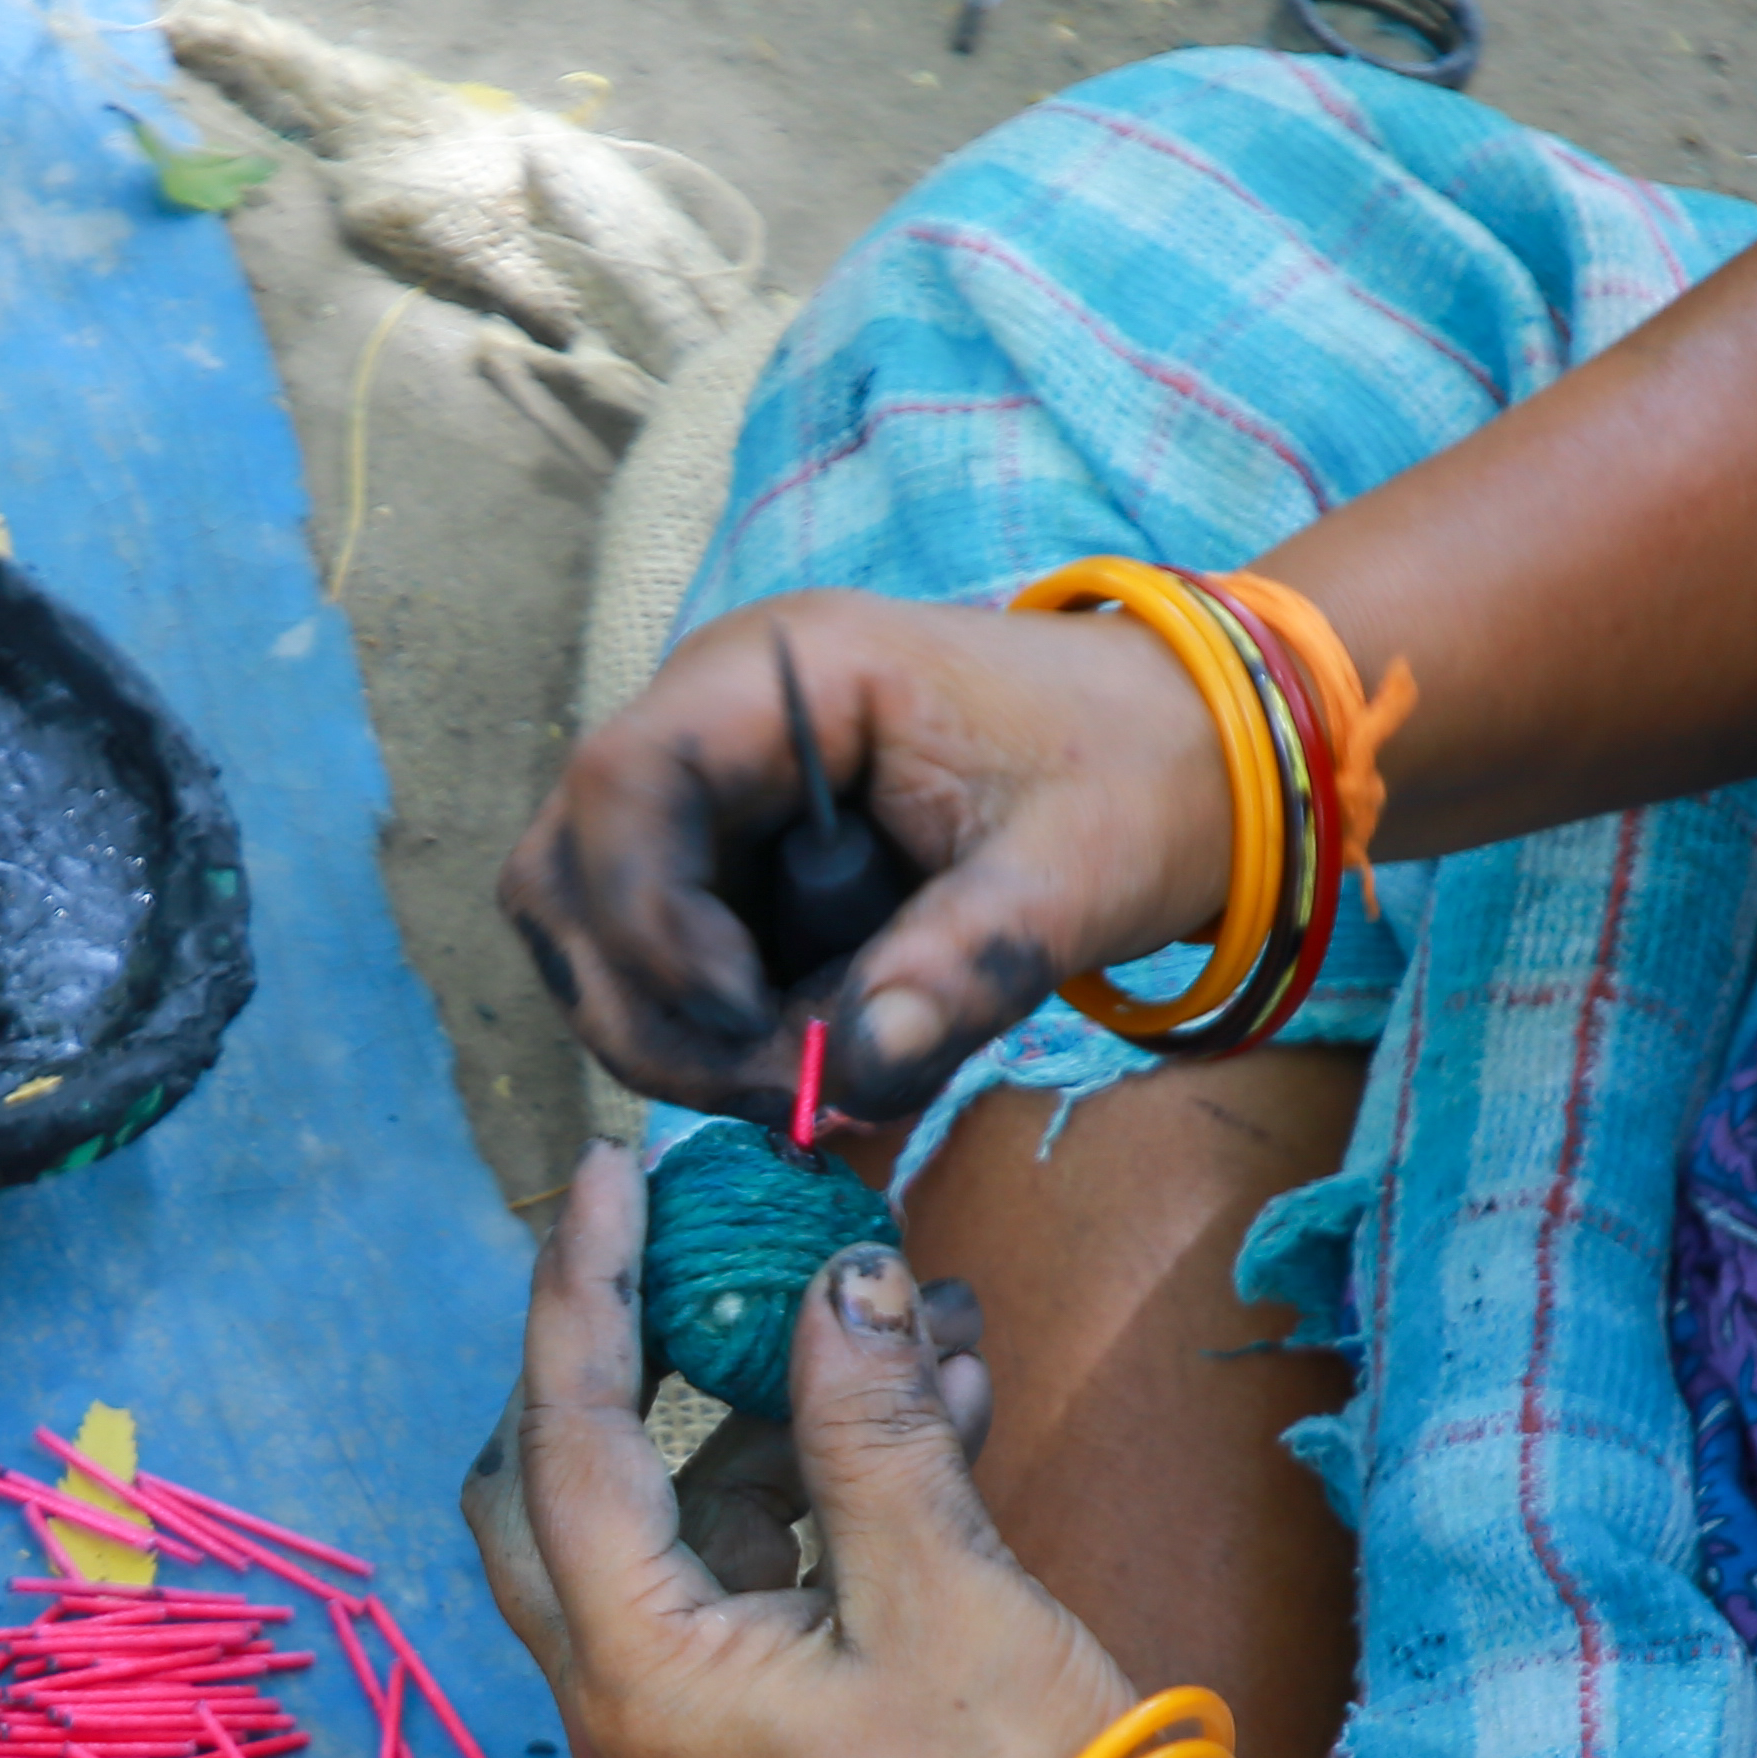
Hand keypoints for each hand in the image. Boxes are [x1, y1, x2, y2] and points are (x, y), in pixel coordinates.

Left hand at [464, 1146, 1238, 1757]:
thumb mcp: (943, 1586)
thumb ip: (867, 1421)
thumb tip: (838, 1278)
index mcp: (636, 1679)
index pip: (564, 1435)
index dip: (585, 1284)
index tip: (614, 1163)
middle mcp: (630, 1711)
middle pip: (561, 1484)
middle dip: (626, 1352)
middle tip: (697, 1242)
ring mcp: (696, 1735)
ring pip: (680, 1524)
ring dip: (774, 1413)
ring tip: (910, 1312)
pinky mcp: (768, 1743)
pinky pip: (761, 1577)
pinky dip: (826, 1489)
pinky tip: (941, 1399)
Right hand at [496, 592, 1231, 1130]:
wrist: (1187, 753)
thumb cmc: (1134, 777)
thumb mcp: (1070, 879)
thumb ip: (963, 968)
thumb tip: (854, 1075)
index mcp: (787, 669)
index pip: (622, 782)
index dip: (651, 922)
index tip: (753, 1024)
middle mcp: (716, 714)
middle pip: (569, 871)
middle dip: (649, 1007)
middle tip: (780, 1089)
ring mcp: (712, 785)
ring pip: (590, 927)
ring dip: (671, 1031)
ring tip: (807, 1077)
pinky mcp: (729, 851)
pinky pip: (655, 955)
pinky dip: (709, 1030)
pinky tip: (814, 1056)